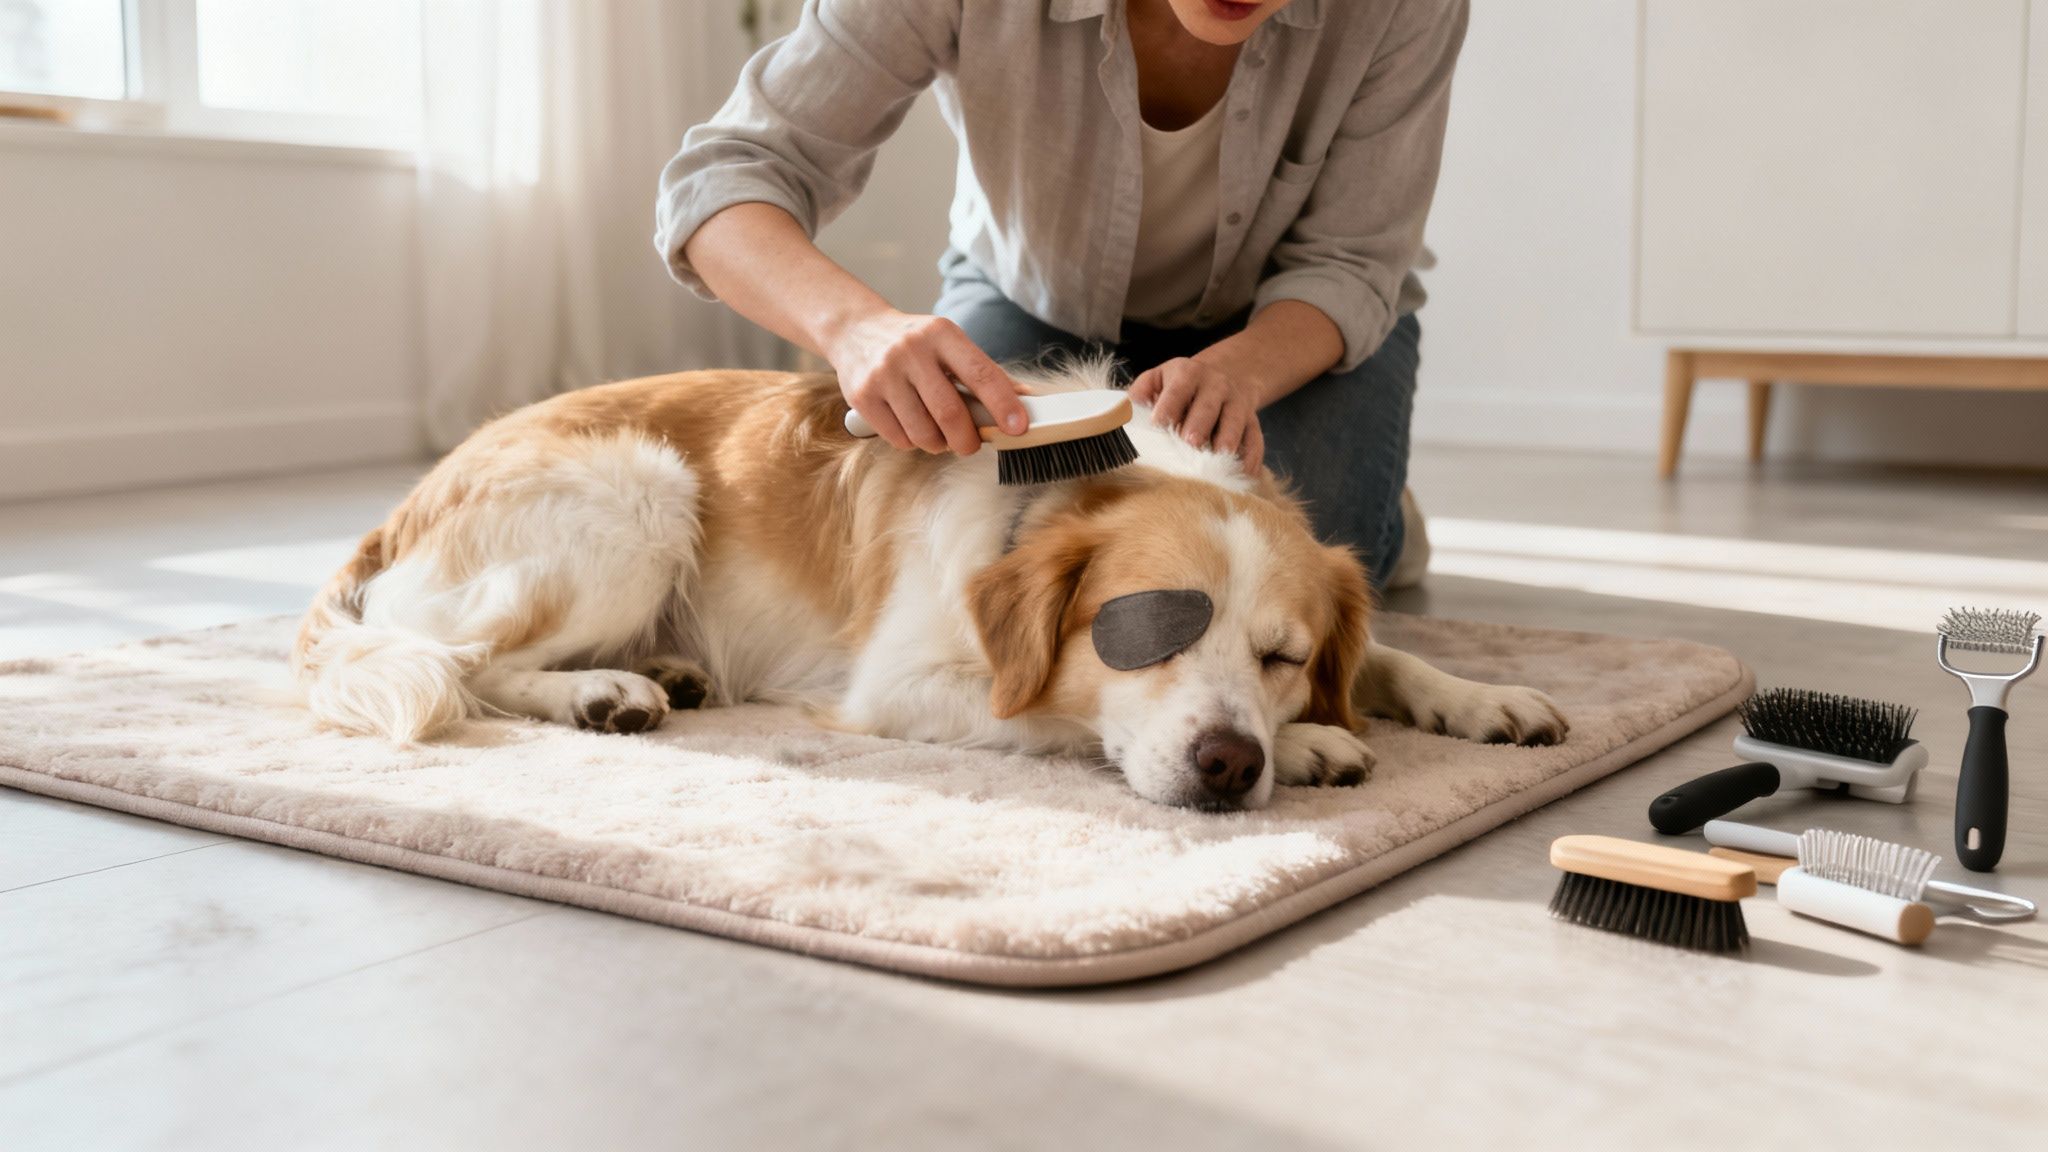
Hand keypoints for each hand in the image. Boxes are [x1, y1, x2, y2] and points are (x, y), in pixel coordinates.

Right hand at [824, 310, 1026, 454]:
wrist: (855, 331)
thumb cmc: (914, 343)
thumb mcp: (948, 344)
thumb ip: (983, 371)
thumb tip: (1025, 400)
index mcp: (941, 333)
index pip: (980, 373)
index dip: (1003, 404)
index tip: (1019, 427)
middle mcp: (911, 350)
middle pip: (950, 412)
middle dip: (967, 439)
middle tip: (970, 445)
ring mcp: (883, 374)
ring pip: (923, 433)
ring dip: (939, 444)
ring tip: (937, 433)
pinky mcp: (862, 396)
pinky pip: (899, 439)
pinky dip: (912, 443)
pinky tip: (911, 426)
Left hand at [1129, 357, 1264, 472]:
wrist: (1229, 374)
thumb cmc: (1181, 386)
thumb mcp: (1159, 378)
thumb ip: (1140, 393)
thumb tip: (1120, 413)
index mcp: (1188, 373)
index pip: (1178, 389)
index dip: (1168, 406)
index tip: (1158, 424)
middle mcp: (1216, 385)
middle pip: (1208, 406)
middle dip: (1199, 424)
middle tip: (1189, 443)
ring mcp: (1238, 404)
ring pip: (1235, 422)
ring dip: (1227, 440)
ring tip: (1217, 458)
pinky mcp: (1253, 423)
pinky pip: (1255, 440)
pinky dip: (1250, 458)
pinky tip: (1242, 474)